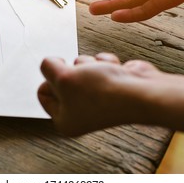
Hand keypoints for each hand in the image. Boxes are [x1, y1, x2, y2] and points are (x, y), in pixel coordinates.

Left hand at [37, 53, 163, 135]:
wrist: (141, 92)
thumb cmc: (102, 92)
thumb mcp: (62, 77)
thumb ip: (48, 67)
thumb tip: (50, 63)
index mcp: (64, 119)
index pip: (42, 92)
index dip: (49, 78)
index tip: (62, 76)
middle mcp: (79, 112)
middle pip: (62, 77)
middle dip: (72, 70)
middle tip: (83, 77)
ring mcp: (96, 98)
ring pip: (80, 66)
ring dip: (89, 63)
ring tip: (101, 73)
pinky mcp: (110, 84)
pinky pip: (97, 63)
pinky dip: (105, 62)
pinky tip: (114, 70)